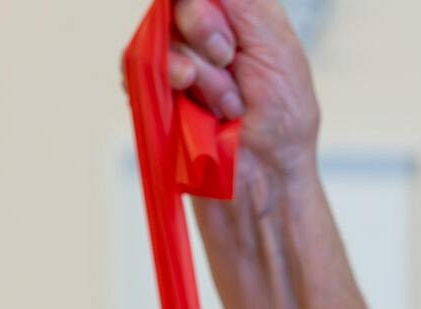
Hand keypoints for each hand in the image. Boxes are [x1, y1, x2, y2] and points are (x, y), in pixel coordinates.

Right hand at [169, 0, 320, 187]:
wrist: (266, 178)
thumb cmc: (283, 121)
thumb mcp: (277, 44)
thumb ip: (242, 1)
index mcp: (236, 14)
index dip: (206, 4)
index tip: (230, 35)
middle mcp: (202, 33)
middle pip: (177, 4)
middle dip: (206, 30)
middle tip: (231, 62)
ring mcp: (175, 61)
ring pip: (160, 35)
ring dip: (199, 71)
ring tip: (226, 104)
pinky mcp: (153, 91)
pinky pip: (137, 64)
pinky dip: (165, 78)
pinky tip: (188, 97)